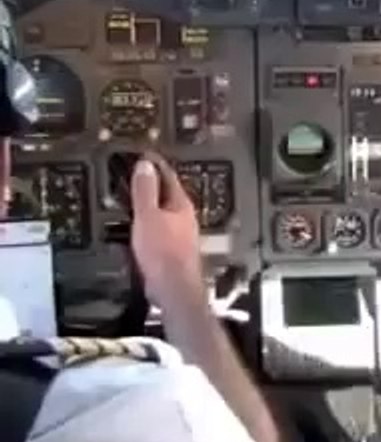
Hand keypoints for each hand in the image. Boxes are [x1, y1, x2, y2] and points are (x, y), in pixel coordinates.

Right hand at [130, 153, 204, 311]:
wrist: (173, 287)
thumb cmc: (163, 253)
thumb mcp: (148, 216)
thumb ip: (145, 191)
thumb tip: (145, 166)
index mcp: (180, 204)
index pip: (168, 176)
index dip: (155, 163)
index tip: (144, 154)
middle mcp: (184, 217)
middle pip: (167, 193)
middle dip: (153, 182)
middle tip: (138, 171)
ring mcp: (179, 233)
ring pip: (163, 210)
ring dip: (149, 202)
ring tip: (134, 195)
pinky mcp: (172, 248)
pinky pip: (158, 227)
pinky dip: (147, 220)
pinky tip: (138, 225)